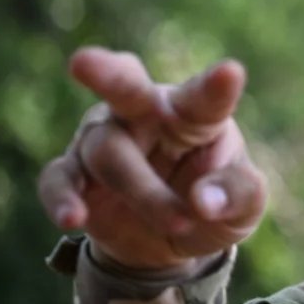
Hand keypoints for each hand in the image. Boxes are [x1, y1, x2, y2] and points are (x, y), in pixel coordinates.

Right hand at [37, 47, 267, 272]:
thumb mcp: (244, 206)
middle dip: (108, 76)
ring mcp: (104, 143)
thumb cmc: (214, 205)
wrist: (171, 242)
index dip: (216, 87)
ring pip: (108, 153)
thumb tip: (205, 201)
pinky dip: (64, 198)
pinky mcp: (74, 176)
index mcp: (195, 114)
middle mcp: (144, 118)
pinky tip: (72, 218)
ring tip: (181, 221)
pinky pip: (59, 179)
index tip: (230, 72)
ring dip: (142, 191)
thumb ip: (237, 195)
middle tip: (83, 61)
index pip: (205, 98)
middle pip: (126, 90)